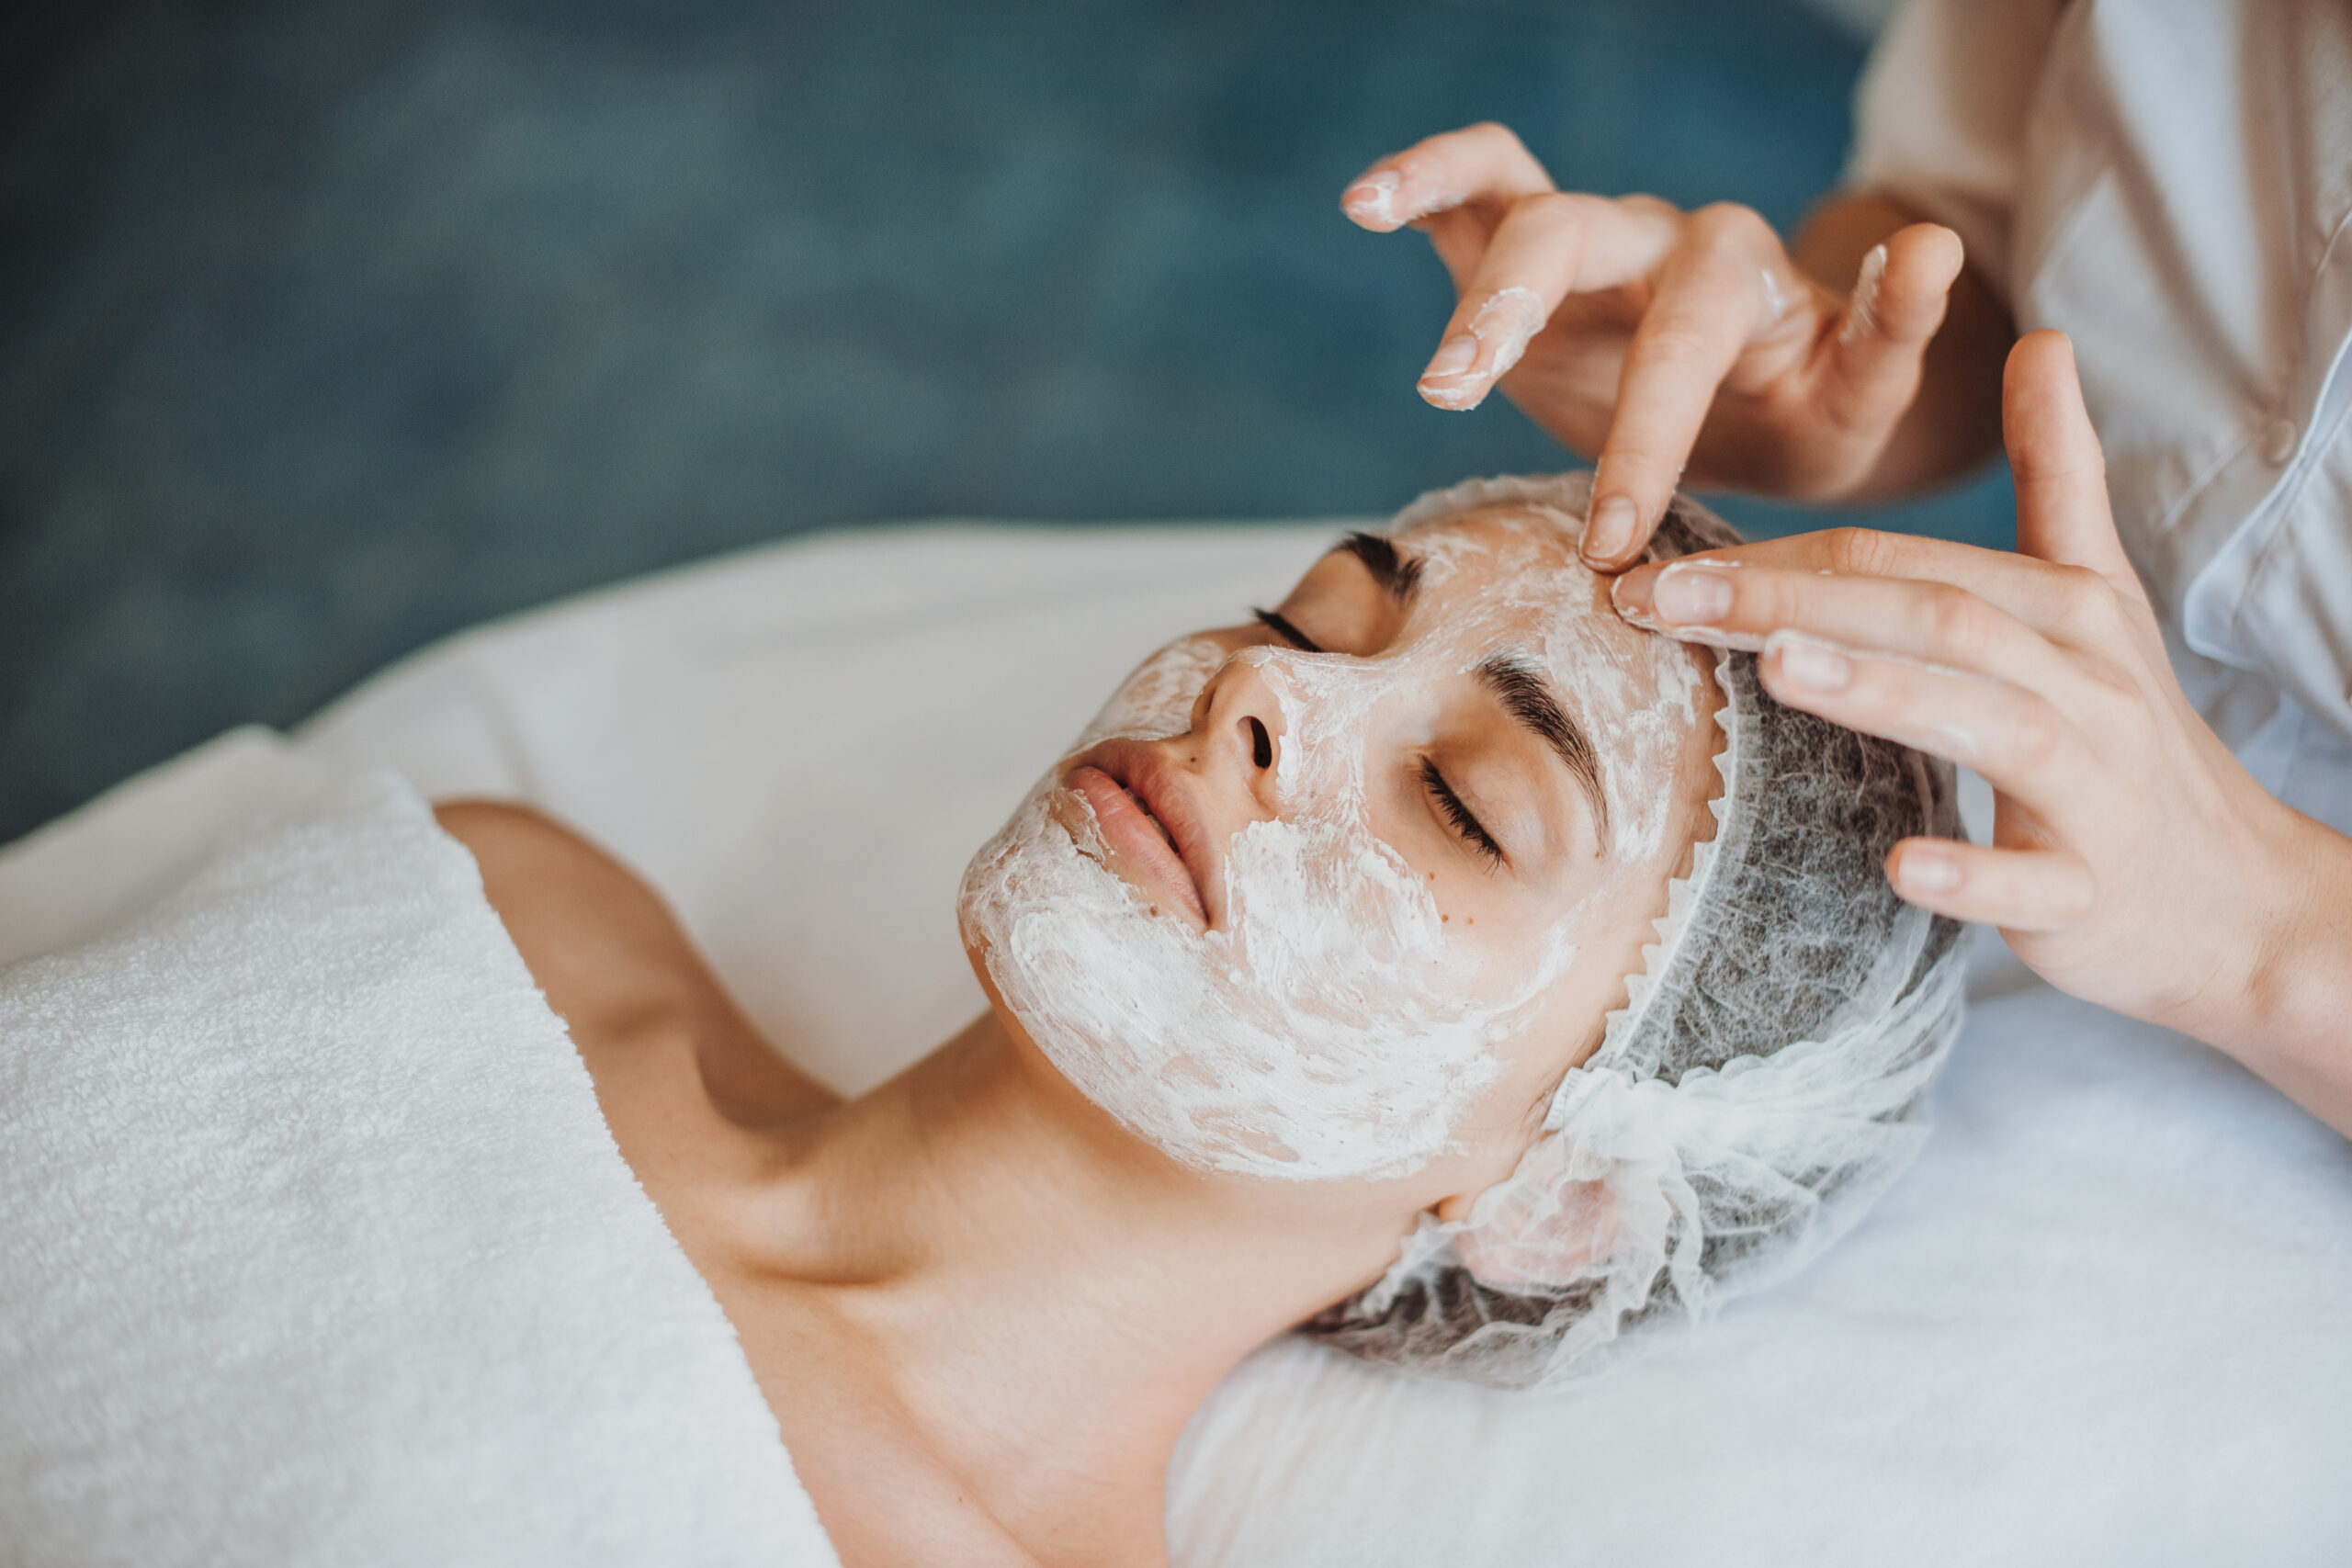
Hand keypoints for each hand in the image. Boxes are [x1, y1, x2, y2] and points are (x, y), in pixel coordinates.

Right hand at [1343, 123, 1965, 568]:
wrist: (1771, 396)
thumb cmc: (1814, 408)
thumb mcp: (1867, 391)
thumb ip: (1892, 330)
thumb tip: (1934, 249)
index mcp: (1743, 279)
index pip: (1683, 339)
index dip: (1643, 435)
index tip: (1610, 543)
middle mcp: (1662, 239)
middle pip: (1580, 235)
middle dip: (1516, 312)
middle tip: (1454, 397)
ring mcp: (1598, 235)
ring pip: (1524, 205)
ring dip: (1463, 274)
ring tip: (1421, 356)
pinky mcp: (1535, 243)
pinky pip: (1479, 183)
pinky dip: (1423, 181)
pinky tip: (1364, 204)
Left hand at [1608, 332, 2351, 1103]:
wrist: (2238, 895)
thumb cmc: (2126, 734)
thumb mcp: (2097, 592)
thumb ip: (2059, 474)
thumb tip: (2043, 339)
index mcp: (2062, 607)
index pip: (1902, 562)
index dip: (1778, 555)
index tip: (1650, 563)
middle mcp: (2082, 681)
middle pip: (1934, 619)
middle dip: (1794, 600)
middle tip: (1663, 596)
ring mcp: (2094, 789)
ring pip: (1993, 725)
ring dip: (1886, 693)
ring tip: (1780, 667)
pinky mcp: (2092, 890)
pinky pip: (2033, 883)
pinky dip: (1971, 874)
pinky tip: (1901, 865)